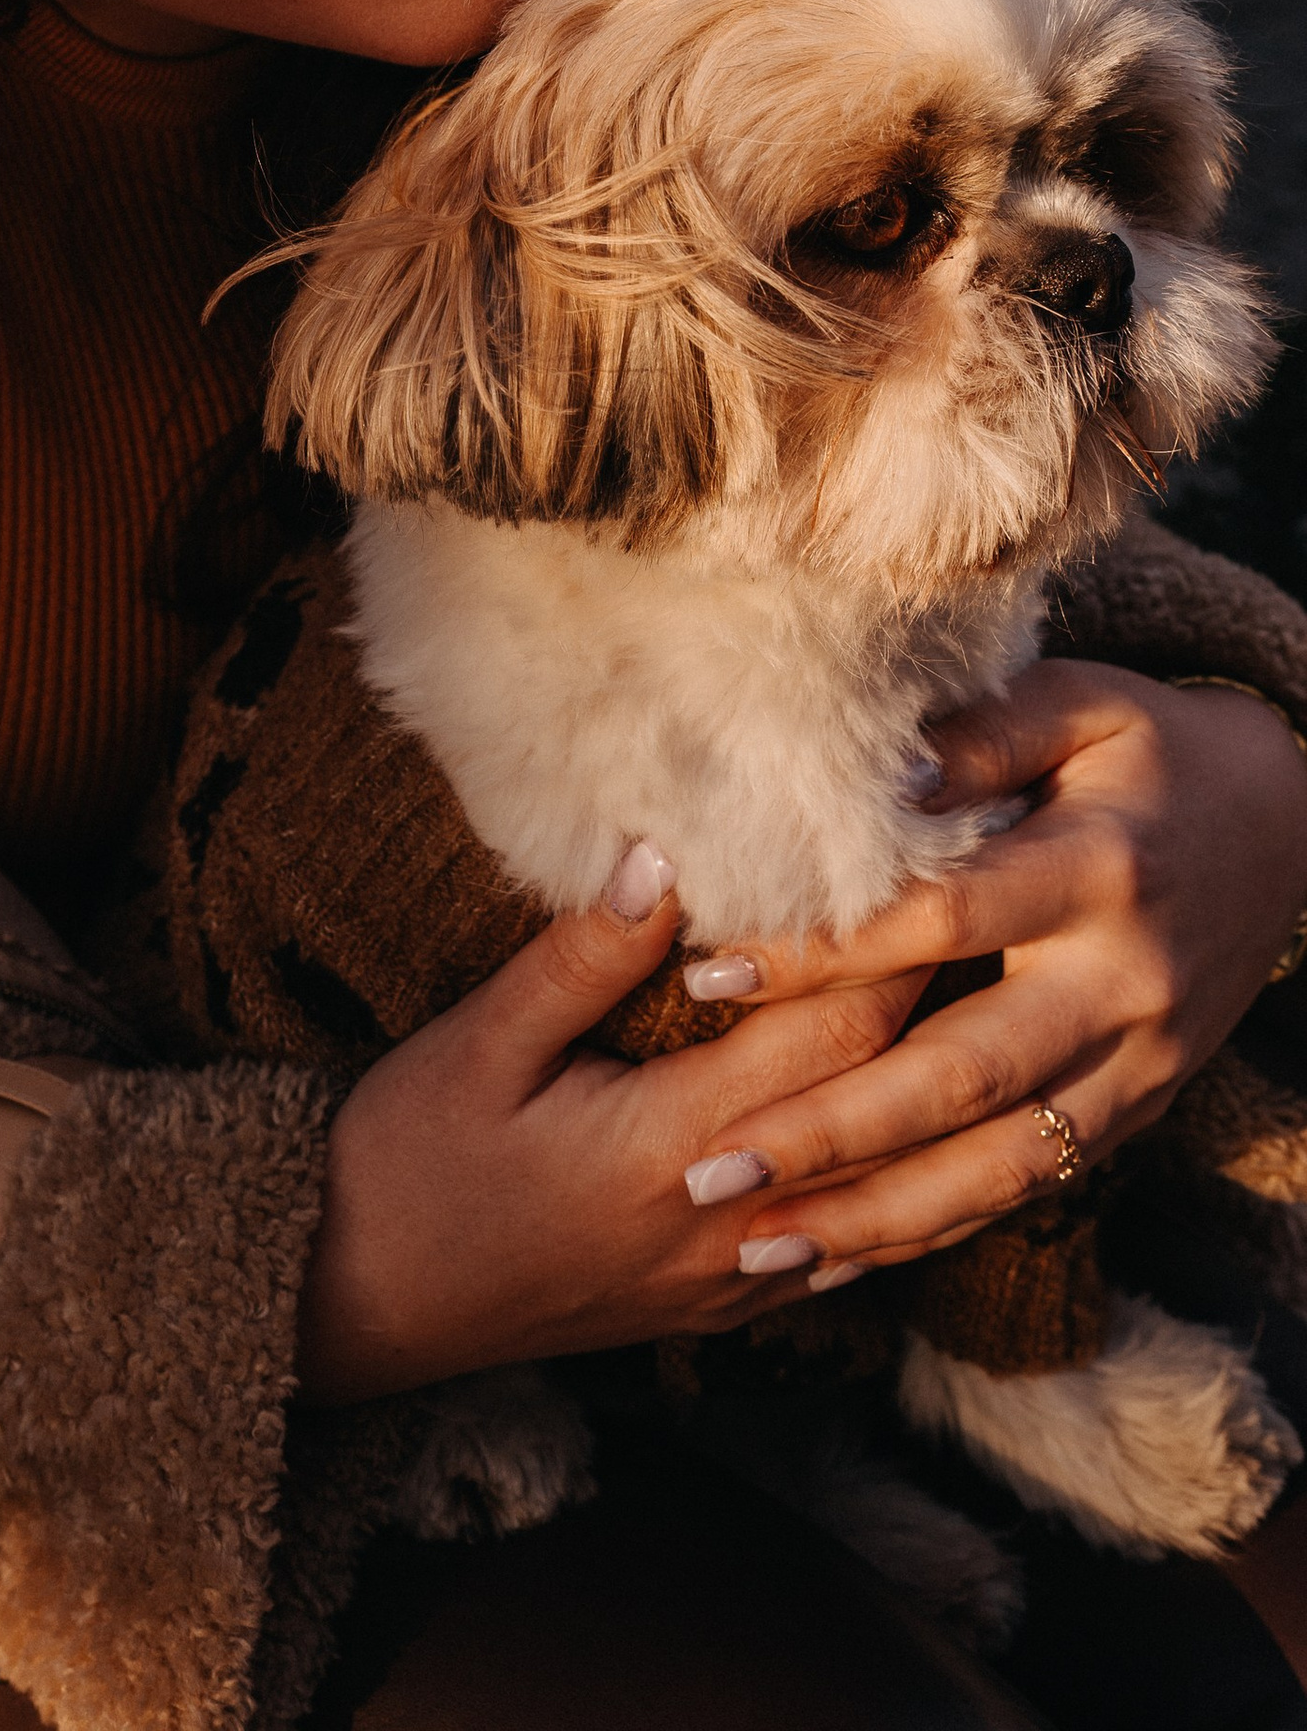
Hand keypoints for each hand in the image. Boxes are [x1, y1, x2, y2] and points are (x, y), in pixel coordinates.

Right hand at [295, 843, 932, 1401]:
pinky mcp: (715, 1305)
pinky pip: (846, 1255)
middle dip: (940, 1010)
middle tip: (996, 919)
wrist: (355, 1302)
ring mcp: (728, 1277)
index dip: (898, 951)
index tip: (941, 865)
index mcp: (674, 1142)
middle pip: (878, 1105)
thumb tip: (669, 857)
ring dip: (934, 1107)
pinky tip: (928, 1148)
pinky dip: (900, 1194)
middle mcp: (728, 1221)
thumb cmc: (407, 1160)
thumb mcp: (479, 1041)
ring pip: (884, 1194)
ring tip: (988, 1019)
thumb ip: (585, 956)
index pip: (834, 1034)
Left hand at [681, 664, 1306, 1284]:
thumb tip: (869, 775)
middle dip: (832, 1132)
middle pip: (962, 1075)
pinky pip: (1035, 1185)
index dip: (823, 954)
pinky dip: (939, 1228)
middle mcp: (1123, 982)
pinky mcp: (1142, 1107)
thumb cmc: (1148, 749)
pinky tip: (845, 1253)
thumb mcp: (1076, 704)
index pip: (939, 922)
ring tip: (760, 1247)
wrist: (1289, 824)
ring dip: (876, 1214)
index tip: (709, 979)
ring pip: (1001, 1163)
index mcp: (1097, 869)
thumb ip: (974, 734)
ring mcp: (1141, 1061)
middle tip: (709, 1167)